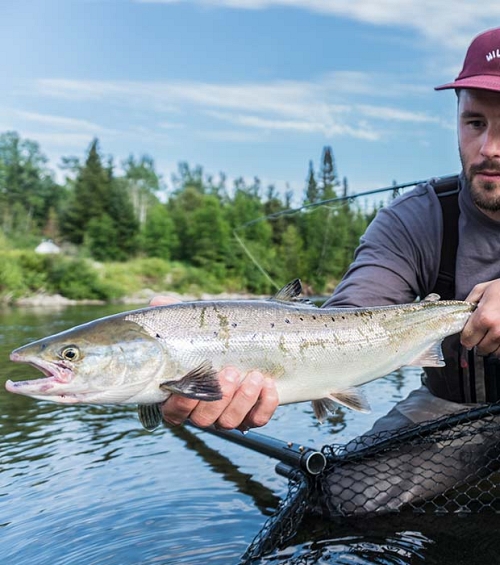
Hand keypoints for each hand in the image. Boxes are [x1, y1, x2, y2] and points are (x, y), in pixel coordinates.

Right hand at [149, 295, 279, 429]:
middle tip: (230, 371)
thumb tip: (158, 302)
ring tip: (254, 375)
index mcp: (180, 396)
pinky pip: (257, 420)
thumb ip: (173, 318)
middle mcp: (201, 412)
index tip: (194, 377)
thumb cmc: (208, 340)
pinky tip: (268, 384)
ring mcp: (226, 416)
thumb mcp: (190, 328)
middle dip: (220, 397)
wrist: (243, 345)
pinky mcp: (251, 416)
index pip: (174, 412)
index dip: (183, 401)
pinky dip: (265, 405)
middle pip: (204, 419)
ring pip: (230, 422)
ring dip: (243, 400)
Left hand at [461, 279, 499, 355]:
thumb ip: (468, 304)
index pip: (467, 339)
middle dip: (479, 341)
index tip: (468, 335)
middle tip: (483, 332)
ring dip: (493, 346)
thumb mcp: (481, 289)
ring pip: (495, 353)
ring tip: (494, 333)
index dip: (466, 337)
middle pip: (481, 348)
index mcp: (484, 317)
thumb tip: (461, 317)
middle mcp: (497, 330)